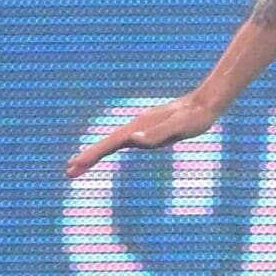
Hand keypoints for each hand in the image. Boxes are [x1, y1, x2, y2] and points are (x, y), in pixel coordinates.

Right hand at [68, 95, 219, 179]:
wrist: (207, 103)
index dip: (93, 155)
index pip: (111, 144)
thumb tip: (133, 140)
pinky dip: (111, 148)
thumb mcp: (180, 127)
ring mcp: (141, 127)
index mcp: (140, 128)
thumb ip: (158, 134)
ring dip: (95, 154)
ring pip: (113, 142)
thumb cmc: (195, 117)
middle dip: (88, 157)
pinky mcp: (149, 129)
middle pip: (107, 143)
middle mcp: (137, 126)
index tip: (75, 166)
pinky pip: (124, 141)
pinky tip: (108, 151)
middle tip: (68, 173)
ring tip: (78, 168)